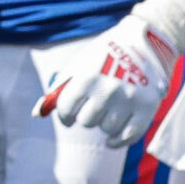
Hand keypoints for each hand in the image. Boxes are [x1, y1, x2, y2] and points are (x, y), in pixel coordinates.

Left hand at [34, 13, 179, 146]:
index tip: (69, 115)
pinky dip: (118, 141)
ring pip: (107, 129)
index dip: (65, 115)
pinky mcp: (147, 108)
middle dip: (86, 117)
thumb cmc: (103, 56)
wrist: (143, 41)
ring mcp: (129, 100)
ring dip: (104, 124)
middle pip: (87, 122)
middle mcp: (107, 90)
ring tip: (108, 110)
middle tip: (92, 109)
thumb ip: (58, 89)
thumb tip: (36, 113)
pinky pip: (129, 137)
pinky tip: (111, 139)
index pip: (66, 110)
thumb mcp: (78, 66)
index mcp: (86, 78)